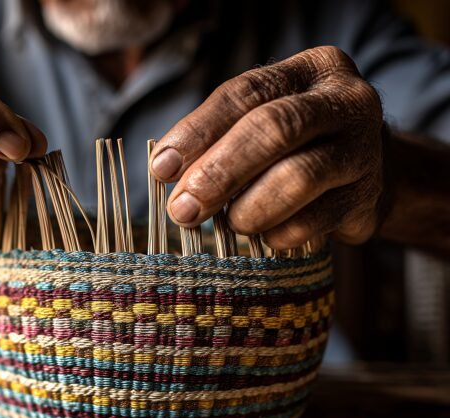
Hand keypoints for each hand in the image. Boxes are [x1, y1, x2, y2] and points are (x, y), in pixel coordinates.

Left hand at [150, 46, 384, 249]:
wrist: (367, 172)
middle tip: (183, 207)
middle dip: (219, 172)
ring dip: (248, 208)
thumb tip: (166, 169)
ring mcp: (364, 150)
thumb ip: (219, 135)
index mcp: (311, 70)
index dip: (198, 131)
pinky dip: (278, 233)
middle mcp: (346, 101)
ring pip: (298, 177)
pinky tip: (264, 235)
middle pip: (274, 129)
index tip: (162, 168)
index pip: (246, 93)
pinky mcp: (368, 198)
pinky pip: (314, 222)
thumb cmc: (295, 142)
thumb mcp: (262, 119)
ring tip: (228, 223)